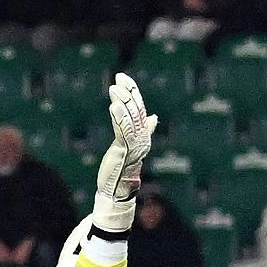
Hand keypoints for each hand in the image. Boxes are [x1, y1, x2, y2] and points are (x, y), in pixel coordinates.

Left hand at [91, 72, 157, 229]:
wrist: (117, 189)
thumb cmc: (121, 167)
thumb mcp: (131, 144)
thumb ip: (142, 129)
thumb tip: (153, 117)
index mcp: (143, 133)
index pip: (139, 107)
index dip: (133, 91)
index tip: (123, 77)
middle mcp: (142, 137)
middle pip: (136, 109)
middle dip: (128, 91)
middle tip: (118, 77)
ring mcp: (134, 143)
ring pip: (130, 117)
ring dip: (122, 101)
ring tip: (113, 88)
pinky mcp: (125, 150)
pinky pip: (123, 130)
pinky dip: (119, 116)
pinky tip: (113, 105)